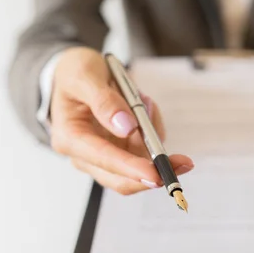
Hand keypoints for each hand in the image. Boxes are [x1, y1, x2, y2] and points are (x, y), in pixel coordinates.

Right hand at [49, 47, 193, 194]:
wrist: (74, 74)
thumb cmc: (74, 73)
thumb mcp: (84, 75)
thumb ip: (104, 101)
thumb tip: (125, 126)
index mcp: (70, 137)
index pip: (103, 159)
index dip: (131, 168)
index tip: (156, 173)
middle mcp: (85, 154)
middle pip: (122, 179)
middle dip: (155, 171)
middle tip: (184, 161)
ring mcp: (104, 155)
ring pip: (139, 165)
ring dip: (154, 142)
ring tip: (148, 104)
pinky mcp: (120, 151)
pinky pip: (146, 150)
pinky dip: (153, 133)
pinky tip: (147, 109)